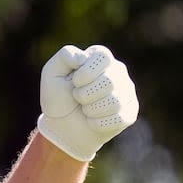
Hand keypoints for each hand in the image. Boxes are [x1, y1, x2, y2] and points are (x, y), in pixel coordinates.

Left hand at [36, 44, 138, 161]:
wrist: (61, 126)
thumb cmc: (58, 96)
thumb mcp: (52, 73)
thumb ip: (65, 56)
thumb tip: (83, 57)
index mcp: (101, 58)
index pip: (103, 57)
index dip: (86, 72)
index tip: (75, 82)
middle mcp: (118, 71)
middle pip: (109, 81)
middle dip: (85, 95)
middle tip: (77, 98)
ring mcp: (127, 92)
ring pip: (115, 102)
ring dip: (91, 110)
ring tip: (85, 109)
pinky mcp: (130, 113)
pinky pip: (119, 118)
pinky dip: (98, 123)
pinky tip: (92, 121)